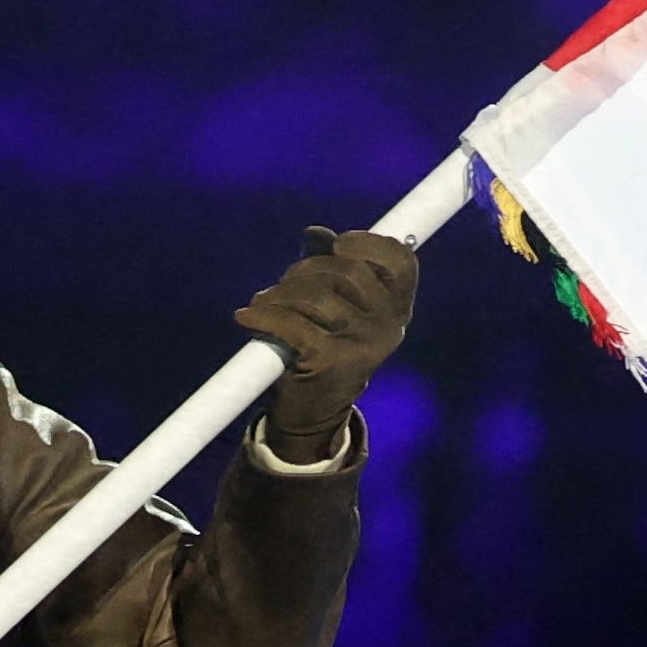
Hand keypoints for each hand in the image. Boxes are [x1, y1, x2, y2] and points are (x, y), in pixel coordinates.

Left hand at [233, 227, 416, 461]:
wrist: (315, 413)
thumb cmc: (326, 346)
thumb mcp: (338, 305)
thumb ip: (330, 264)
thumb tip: (316, 232)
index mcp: (397, 309)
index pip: (399, 259)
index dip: (367, 243)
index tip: (336, 244)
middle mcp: (389, 327)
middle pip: (347, 270)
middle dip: (307, 268)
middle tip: (284, 282)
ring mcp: (362, 345)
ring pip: (314, 295)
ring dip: (280, 293)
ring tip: (263, 303)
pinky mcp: (329, 361)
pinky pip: (290, 323)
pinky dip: (262, 316)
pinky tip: (247, 317)